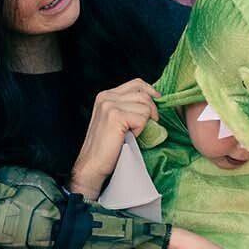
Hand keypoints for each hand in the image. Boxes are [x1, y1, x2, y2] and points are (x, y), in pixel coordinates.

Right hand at [69, 79, 159, 195]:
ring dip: (144, 123)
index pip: (137, 83)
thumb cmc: (106, 147)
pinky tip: (128, 137)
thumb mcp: (116, 120)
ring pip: (145, 106)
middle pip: (144, 94)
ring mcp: (110, 105)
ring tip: (130, 133)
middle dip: (151, 111)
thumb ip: (128, 106)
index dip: (150, 93)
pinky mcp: (115, 116)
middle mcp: (106, 97)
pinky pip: (142, 118)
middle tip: (145, 126)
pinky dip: (140, 130)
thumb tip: (154, 100)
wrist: (92, 165)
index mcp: (106, 95)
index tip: (156, 104)